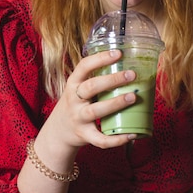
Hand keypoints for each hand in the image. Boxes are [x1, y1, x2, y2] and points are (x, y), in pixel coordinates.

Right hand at [18, 48, 137, 192]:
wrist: (58, 131)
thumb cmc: (76, 104)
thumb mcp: (79, 88)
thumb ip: (96, 78)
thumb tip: (127, 65)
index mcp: (73, 84)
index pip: (84, 66)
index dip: (100, 59)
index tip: (118, 53)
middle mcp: (74, 100)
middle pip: (91, 87)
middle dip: (112, 80)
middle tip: (131, 74)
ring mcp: (78, 118)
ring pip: (96, 111)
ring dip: (115, 103)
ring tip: (133, 97)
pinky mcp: (84, 135)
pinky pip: (100, 139)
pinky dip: (116, 139)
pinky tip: (131, 134)